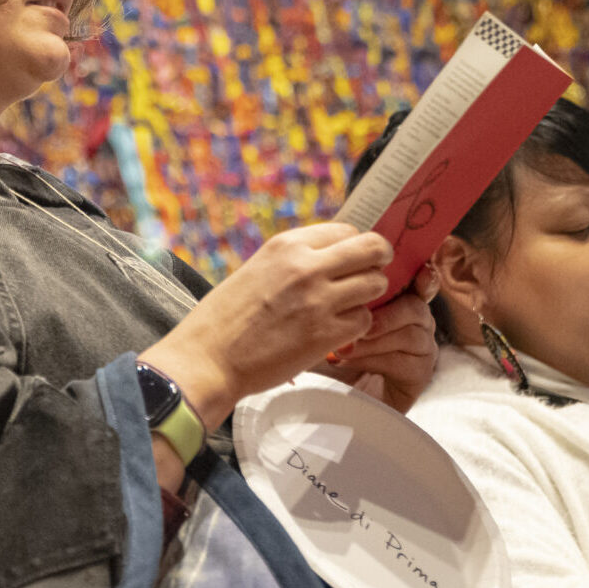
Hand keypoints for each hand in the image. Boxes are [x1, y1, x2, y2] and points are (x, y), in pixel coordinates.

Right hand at [142, 222, 391, 429]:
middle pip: (372, 249)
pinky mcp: (325, 334)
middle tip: (374, 274)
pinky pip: (364, 321)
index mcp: (287, 245)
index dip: (357, 245)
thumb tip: (333, 256)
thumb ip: (296, 259)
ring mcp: (319, 300)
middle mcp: (307, 266)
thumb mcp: (259, 268)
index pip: (347, 230)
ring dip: (369, 296)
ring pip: (375, 284)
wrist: (209, 357)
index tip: (355, 258)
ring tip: (350, 306)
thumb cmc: (228, 316)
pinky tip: (338, 331)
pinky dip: (356, 327)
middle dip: (379, 261)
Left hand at [322, 264, 438, 412]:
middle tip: (357, 321)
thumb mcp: (331, 318)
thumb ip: (345, 294)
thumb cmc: (328, 352)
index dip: (421, 276)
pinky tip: (350, 362)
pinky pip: (405, 361)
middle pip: (415, 306)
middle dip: (385, 313)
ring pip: (411, 333)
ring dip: (374, 339)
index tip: (419, 271)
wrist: (328, 397)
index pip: (417, 282)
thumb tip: (343, 272)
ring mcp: (421, 348)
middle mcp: (416, 322)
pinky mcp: (419, 374)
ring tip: (345, 348)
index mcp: (399, 301)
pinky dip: (375, 359)